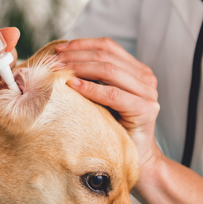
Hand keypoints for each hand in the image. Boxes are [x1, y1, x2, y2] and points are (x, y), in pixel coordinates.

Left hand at [56, 38, 162, 175]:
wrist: (139, 159)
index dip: (82, 44)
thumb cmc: (116, 129)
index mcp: (138, 70)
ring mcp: (148, 93)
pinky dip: (91, 88)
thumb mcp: (103, 98)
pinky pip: (113, 94)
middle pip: (107, 55)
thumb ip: (94, 79)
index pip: (108, 46)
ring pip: (109, 70)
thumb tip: (61, 61)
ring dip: (80, 68)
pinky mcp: (146, 109)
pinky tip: (73, 85)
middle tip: (54, 60)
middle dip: (77, 55)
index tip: (58, 48)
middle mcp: (146, 78)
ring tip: (60, 70)